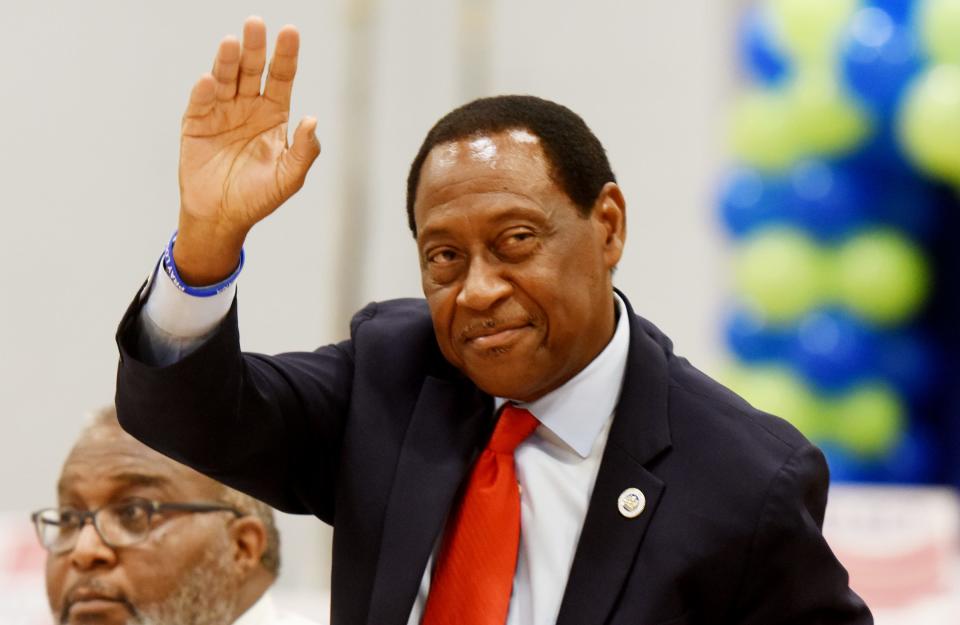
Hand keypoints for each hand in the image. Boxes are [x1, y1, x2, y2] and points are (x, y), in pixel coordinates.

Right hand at [175, 17, 320, 284]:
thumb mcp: (289, 178)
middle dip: (255, 47)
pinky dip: (204, 90)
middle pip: (252, 69)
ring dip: (228, 60)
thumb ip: (304, 150)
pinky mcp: (195, 122)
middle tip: (256, 23)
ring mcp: (220, 111)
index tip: (291, 32)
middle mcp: (247, 106)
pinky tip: (210, 80)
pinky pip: (200, 102)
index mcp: (273, 114)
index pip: (281, 77)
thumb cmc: (258, 197)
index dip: (286, 55)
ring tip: (232, 43)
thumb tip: (313, 119)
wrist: (221, 217)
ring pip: (226, 78)